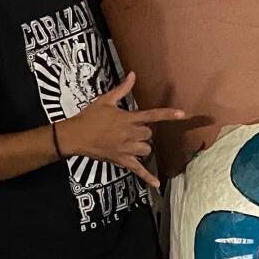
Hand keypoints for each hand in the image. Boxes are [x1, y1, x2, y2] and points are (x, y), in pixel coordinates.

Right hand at [55, 71, 186, 189]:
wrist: (75, 135)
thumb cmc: (89, 117)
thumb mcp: (105, 100)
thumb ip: (122, 89)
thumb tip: (133, 74)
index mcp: (128, 119)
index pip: (152, 115)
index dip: (168, 115)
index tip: (183, 114)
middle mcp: (129, 134)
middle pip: (150, 134)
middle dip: (144, 132)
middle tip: (131, 129)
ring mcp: (126, 149)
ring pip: (147, 150)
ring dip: (143, 146)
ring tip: (131, 142)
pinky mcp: (121, 160)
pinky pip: (137, 170)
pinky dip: (147, 177)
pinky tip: (156, 184)